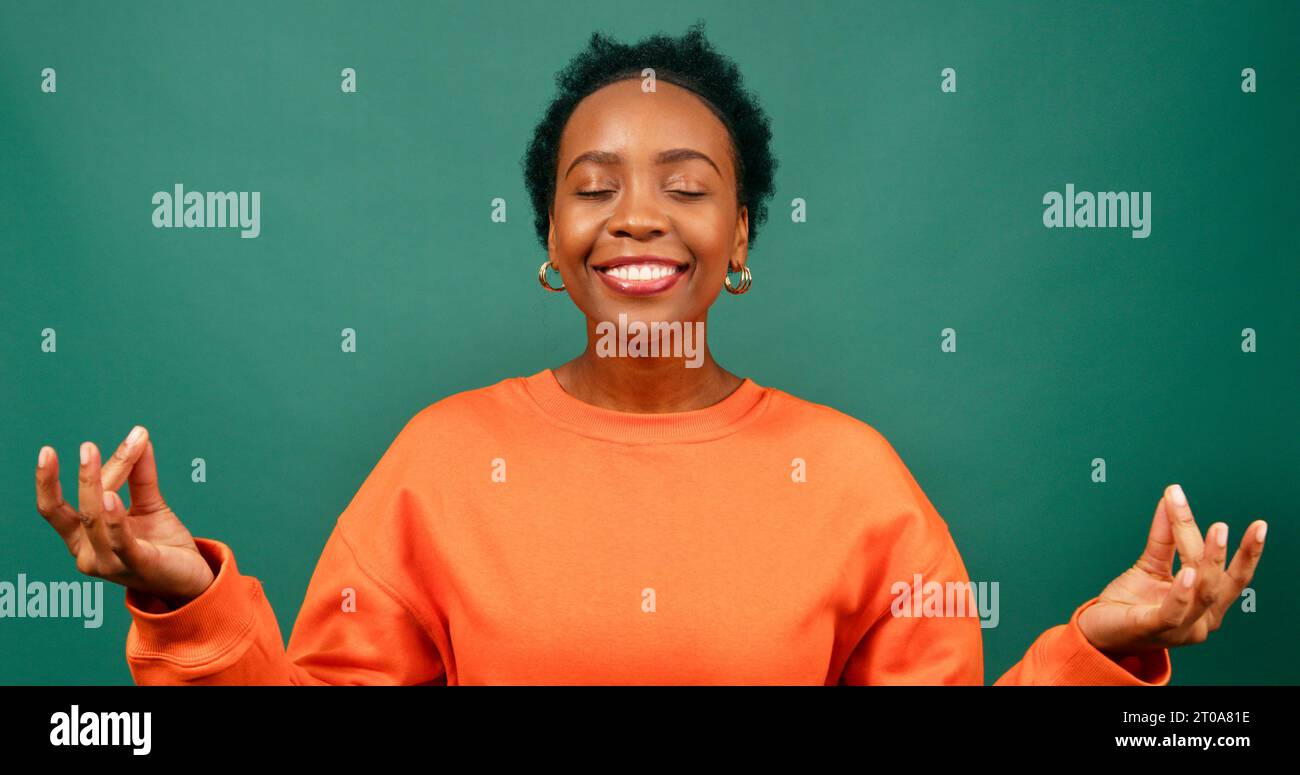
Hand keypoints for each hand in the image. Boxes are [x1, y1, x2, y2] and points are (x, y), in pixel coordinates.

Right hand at [35, 426, 215, 606]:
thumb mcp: (148, 504)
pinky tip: (111, 497)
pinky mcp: (139, 566)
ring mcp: (112, 563)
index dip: (53, 480)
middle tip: (87, 446)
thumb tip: (138, 435)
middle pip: (80, 510)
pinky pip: (122, 540)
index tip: (64, 448)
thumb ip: (140, 474)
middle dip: (82, 477)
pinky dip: (114, 518)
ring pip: (96, 520)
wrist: (191, 578)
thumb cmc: (162, 544)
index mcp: (83, 539)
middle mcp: (89, 555)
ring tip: (91, 457)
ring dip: (94, 486)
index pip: (59, 508)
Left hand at [1077, 484, 1266, 653]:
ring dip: (1208, 562)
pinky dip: (1181, 593)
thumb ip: (1165, 536)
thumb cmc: (1130, 602)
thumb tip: (1173, 497)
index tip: (1259, 525)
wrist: (1098, 629)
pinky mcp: (1154, 629)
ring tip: (1215, 532)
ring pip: (1201, 593)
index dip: (1247, 552)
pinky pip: (1173, 612)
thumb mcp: (1152, 564)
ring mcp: (1180, 628)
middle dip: (1225, 554)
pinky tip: (1186, 573)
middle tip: (1224, 525)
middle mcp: (1201, 620)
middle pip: (1219, 582)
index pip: (1229, 575)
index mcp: (1206, 605)